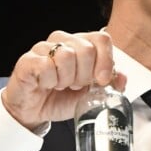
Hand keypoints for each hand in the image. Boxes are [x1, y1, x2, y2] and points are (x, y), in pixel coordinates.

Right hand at [1, 30, 125, 130]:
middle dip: (85, 75)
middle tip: (75, 85)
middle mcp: (63, 40)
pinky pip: (46, 66)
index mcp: (82, 43)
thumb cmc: (63, 97)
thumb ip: (109, 84)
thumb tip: (122, 78)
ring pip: (67, 56)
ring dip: (66, 79)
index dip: (106, 61)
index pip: (101, 39)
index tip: (102, 80)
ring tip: (60, 85)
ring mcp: (43, 47)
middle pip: (87, 49)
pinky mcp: (28, 60)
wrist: (36, 112)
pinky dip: (49, 82)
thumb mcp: (92, 93)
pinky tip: (46, 85)